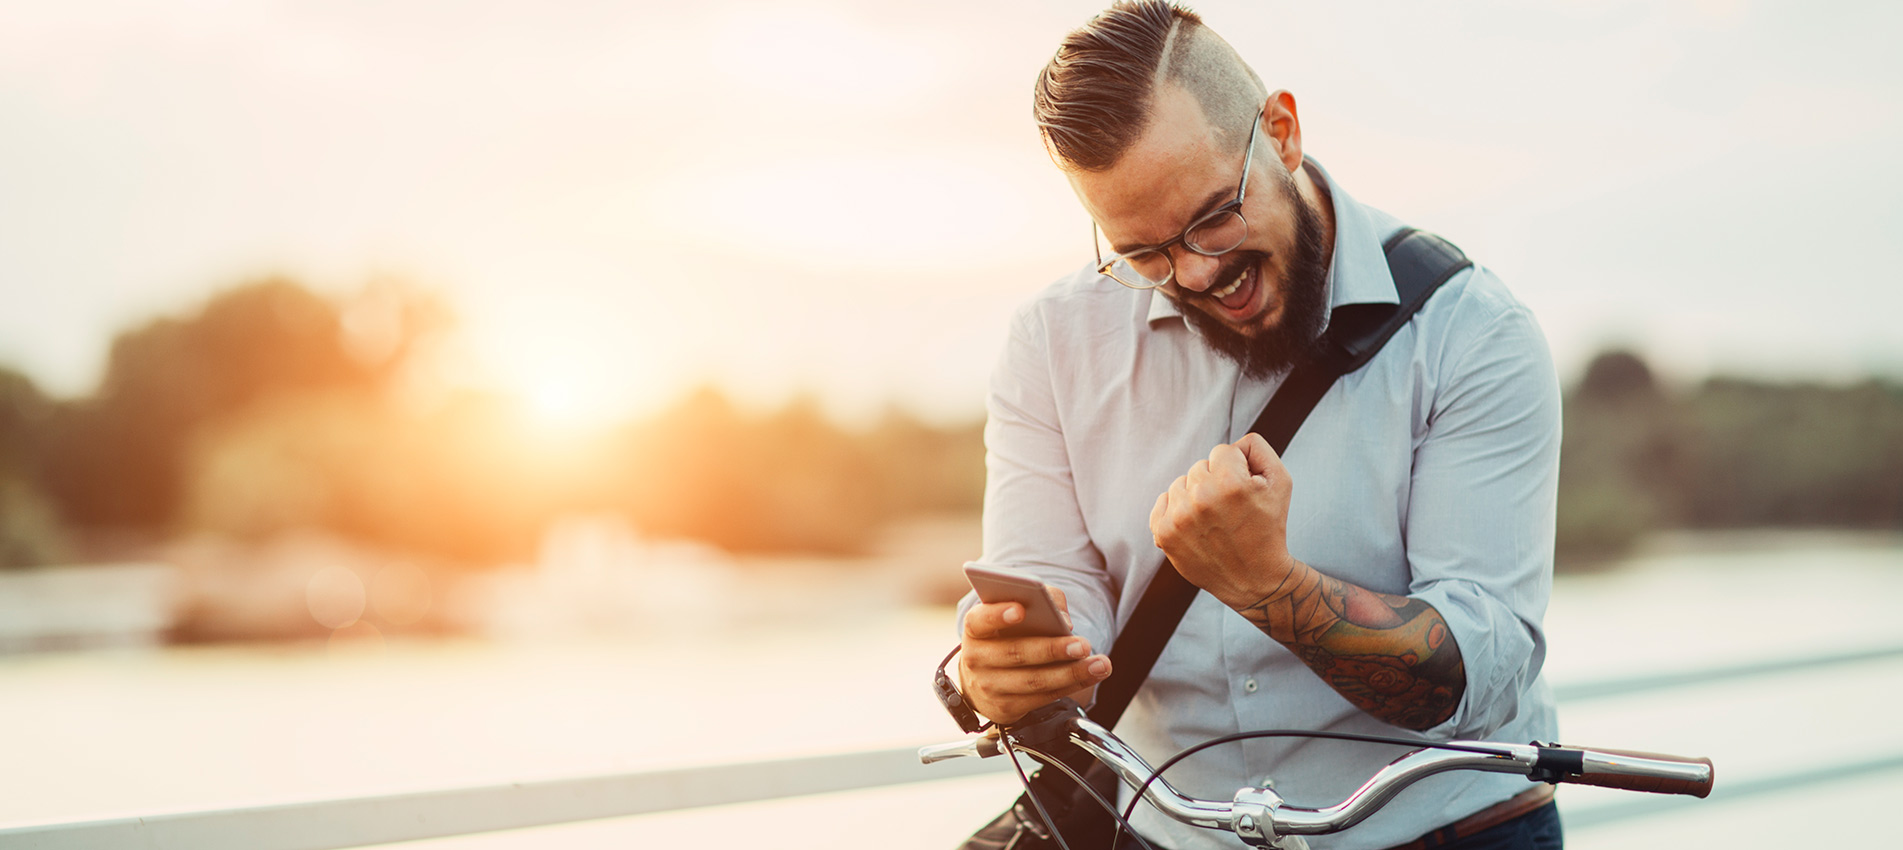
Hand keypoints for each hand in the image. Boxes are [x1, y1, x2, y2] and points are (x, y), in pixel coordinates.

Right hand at [957, 585, 1110, 724]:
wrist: (983, 676)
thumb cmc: (1006, 635)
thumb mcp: (1015, 611)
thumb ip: (1042, 601)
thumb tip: (1063, 620)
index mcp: (975, 628)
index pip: (980, 620)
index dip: (998, 615)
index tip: (1020, 609)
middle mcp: (977, 658)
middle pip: (1015, 653)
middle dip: (1052, 649)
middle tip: (1082, 644)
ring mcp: (989, 686)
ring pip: (1034, 681)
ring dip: (1071, 673)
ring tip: (1099, 664)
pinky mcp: (1006, 708)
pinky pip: (1043, 698)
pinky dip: (1071, 686)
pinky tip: (1090, 675)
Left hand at [1149, 432, 1298, 608]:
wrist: (1255, 579)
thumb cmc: (1269, 527)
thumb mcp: (1280, 481)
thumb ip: (1257, 449)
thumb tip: (1232, 443)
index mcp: (1230, 482)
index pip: (1222, 451)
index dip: (1237, 470)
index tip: (1244, 494)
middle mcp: (1201, 498)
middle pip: (1200, 466)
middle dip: (1216, 482)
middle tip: (1232, 511)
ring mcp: (1178, 517)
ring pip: (1181, 483)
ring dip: (1195, 496)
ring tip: (1215, 521)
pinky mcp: (1163, 533)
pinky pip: (1162, 502)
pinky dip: (1176, 510)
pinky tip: (1195, 525)